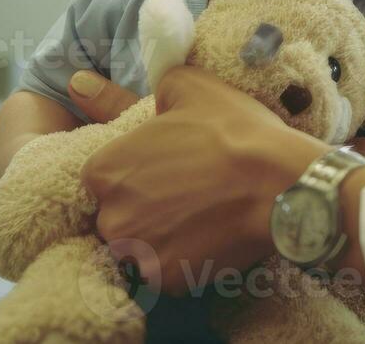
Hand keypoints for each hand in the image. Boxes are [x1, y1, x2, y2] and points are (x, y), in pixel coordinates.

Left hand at [79, 65, 328, 294]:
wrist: (279, 182)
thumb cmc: (233, 130)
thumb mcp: (189, 86)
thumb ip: (141, 89)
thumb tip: (85, 84)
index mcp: (105, 169)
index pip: (102, 177)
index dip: (134, 171)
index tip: (163, 167)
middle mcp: (110, 216)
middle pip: (117, 215)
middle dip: (142, 206)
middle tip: (185, 192)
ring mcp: (137, 253)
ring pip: (138, 247)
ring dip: (159, 236)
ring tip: (197, 218)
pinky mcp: (167, 280)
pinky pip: (165, 271)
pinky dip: (183, 259)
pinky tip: (209, 238)